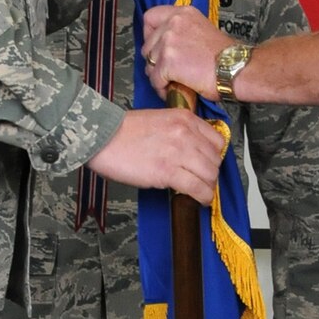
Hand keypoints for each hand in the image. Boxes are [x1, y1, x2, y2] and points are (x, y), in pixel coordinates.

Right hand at [88, 108, 225, 204]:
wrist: (102, 136)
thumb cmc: (124, 131)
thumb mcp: (160, 119)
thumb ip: (179, 131)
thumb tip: (192, 152)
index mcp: (184, 118)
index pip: (217, 140)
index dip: (214, 156)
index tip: (206, 164)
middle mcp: (185, 133)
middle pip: (215, 160)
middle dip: (210, 173)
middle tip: (201, 181)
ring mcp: (178, 152)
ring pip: (210, 175)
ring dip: (208, 187)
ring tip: (199, 191)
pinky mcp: (168, 172)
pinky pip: (197, 188)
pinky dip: (203, 197)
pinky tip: (199, 200)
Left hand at [142, 4, 232, 100]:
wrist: (236, 67)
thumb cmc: (225, 55)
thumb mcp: (201, 29)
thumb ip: (182, 31)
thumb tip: (167, 45)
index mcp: (182, 13)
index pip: (150, 17)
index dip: (149, 35)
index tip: (155, 45)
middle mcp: (173, 23)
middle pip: (147, 44)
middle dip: (154, 60)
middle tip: (166, 70)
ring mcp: (169, 42)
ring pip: (149, 64)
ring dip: (158, 76)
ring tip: (171, 82)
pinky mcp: (168, 61)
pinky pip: (155, 79)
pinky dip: (162, 88)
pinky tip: (173, 89)